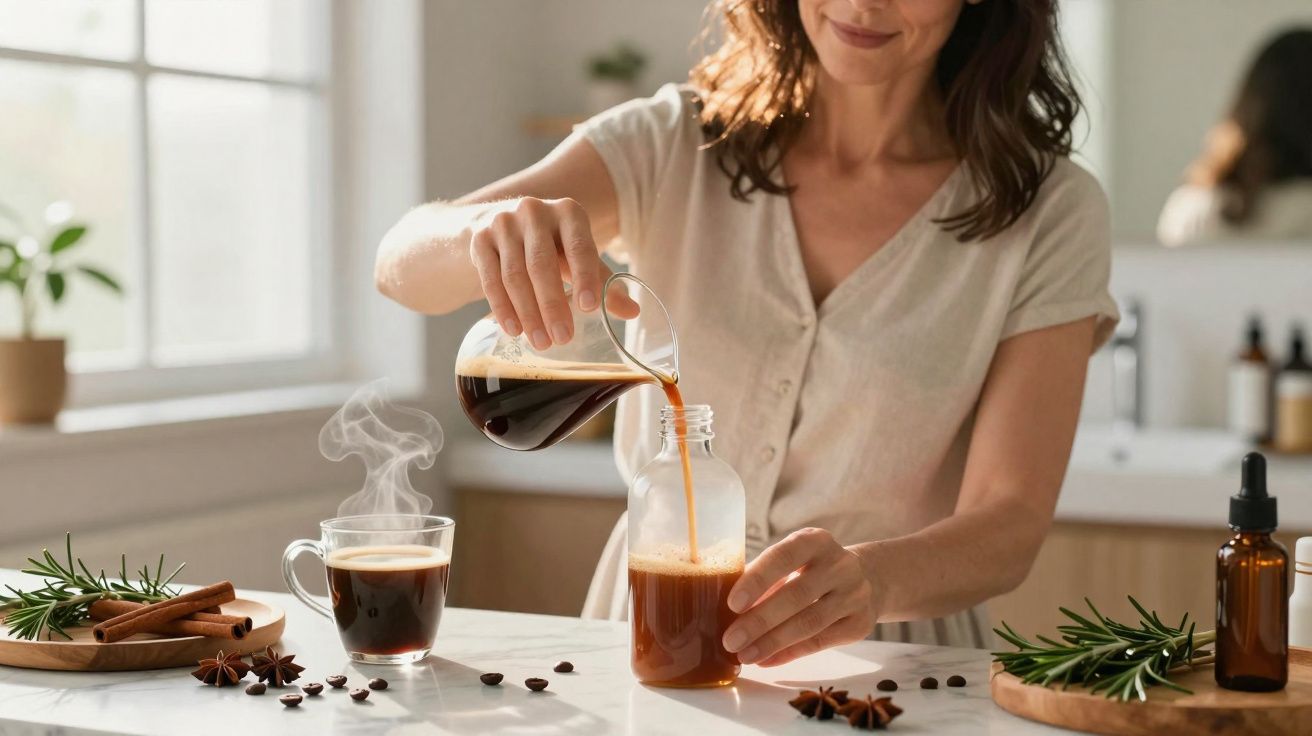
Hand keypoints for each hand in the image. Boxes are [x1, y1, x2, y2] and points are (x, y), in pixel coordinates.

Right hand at [468, 196, 637, 349]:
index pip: (579, 246)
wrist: (501, 227)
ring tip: (541, 343)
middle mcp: (534, 211)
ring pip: (514, 274)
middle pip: (542, 264)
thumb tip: (633, 312)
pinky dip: (502, 307)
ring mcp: (502, 223)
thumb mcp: (578, 258)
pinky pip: (490, 278)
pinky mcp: (479, 239)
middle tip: (563, 339)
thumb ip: (603, 282)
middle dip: (552, 305)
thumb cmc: (551, 246)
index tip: (590, 309)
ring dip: (528, 313)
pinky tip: (514, 330)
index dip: (585, 278)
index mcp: (568, 212)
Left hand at [722, 528, 876, 666]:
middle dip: (759, 620)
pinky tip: (766, 660)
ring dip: (772, 642)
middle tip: (730, 639)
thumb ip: (760, 574)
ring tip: (744, 655)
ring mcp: (855, 595)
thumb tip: (714, 596)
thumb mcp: (792, 560)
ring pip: (809, 623)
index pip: (784, 557)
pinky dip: (789, 654)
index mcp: (816, 541)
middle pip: (796, 595)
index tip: (732, 603)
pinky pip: (820, 643)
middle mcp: (840, 565)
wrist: (867, 579)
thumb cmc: (811, 569)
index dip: (758, 580)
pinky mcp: (860, 624)